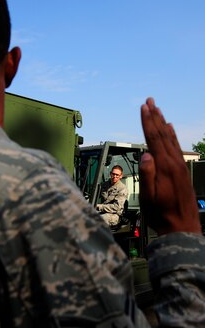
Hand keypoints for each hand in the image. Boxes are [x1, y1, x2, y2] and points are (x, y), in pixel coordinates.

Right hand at [139, 98, 200, 235]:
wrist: (182, 226)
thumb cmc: (161, 214)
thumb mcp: (149, 198)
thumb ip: (147, 175)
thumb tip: (145, 154)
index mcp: (164, 167)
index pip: (154, 139)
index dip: (148, 122)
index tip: (144, 107)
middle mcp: (174, 162)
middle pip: (163, 134)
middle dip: (155, 117)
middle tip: (150, 101)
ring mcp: (180, 166)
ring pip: (171, 139)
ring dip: (163, 123)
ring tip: (159, 110)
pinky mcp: (183, 170)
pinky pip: (177, 147)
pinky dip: (172, 136)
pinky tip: (171, 129)